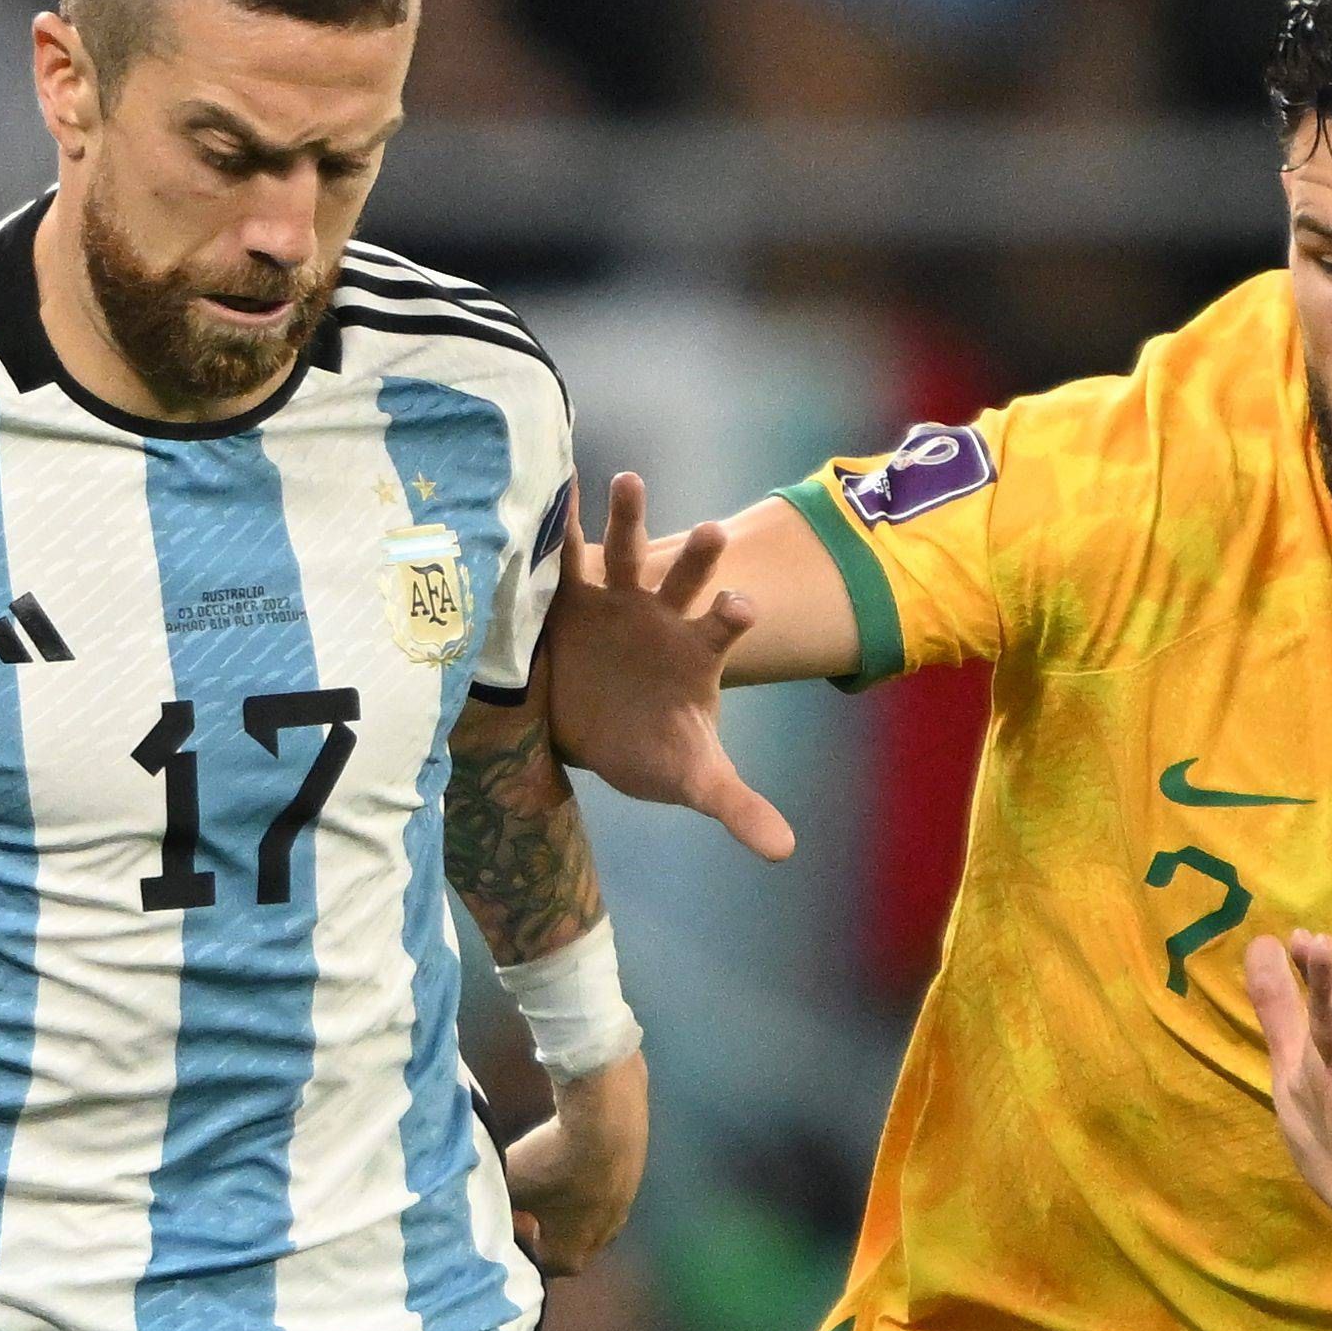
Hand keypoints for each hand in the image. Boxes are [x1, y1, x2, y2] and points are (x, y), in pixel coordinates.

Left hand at [498, 1049, 649, 1277]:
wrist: (605, 1121)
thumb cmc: (550, 1164)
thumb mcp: (510, 1188)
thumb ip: (497, 1207)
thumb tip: (490, 1209)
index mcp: (570, 1256)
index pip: (536, 1264)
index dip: (515, 1244)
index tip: (505, 1218)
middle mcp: (601, 1242)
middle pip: (565, 1244)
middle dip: (542, 1228)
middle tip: (524, 1201)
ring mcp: (622, 1212)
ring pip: (586, 1217)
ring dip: (565, 1204)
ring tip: (547, 1177)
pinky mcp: (633, 1180)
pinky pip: (602, 1191)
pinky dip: (584, 1181)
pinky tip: (570, 1155)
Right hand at [538, 475, 796, 861]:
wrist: (593, 735)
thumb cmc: (652, 749)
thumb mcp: (693, 777)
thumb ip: (736, 804)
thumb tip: (785, 851)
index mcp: (696, 651)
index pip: (724, 626)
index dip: (733, 614)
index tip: (742, 607)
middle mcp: (661, 616)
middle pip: (684, 579)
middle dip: (697, 557)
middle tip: (712, 530)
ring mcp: (617, 603)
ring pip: (625, 555)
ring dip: (626, 520)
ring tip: (628, 480)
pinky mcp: (570, 602)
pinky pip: (563, 561)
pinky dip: (556, 531)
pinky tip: (546, 490)